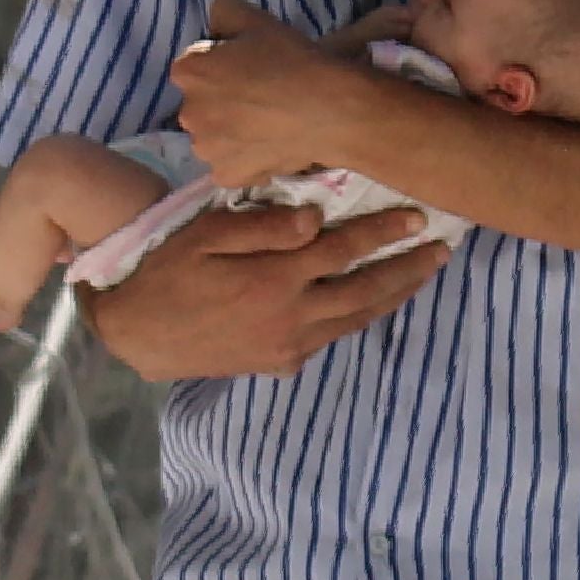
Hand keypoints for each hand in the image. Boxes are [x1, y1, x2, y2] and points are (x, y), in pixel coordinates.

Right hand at [79, 193, 444, 379]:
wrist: (137, 335)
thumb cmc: (165, 272)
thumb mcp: (203, 235)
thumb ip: (262, 226)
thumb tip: (316, 218)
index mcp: (273, 280)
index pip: (343, 250)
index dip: (383, 231)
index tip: (416, 215)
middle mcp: (291, 318)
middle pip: (366, 291)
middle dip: (407, 268)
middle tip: (442, 249)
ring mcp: (288, 346)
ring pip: (356, 319)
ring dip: (394, 296)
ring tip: (423, 273)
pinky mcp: (280, 363)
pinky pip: (331, 337)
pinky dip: (360, 317)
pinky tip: (374, 301)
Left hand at [173, 0, 388, 191]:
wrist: (329, 110)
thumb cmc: (291, 61)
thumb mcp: (257, 19)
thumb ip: (223, 12)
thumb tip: (215, 25)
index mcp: (189, 73)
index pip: (195, 66)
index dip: (220, 66)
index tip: (247, 68)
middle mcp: (188, 113)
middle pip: (202, 104)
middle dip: (221, 101)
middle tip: (259, 97)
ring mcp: (207, 150)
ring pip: (214, 137)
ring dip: (230, 132)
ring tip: (265, 126)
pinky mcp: (228, 176)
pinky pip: (231, 165)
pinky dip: (245, 159)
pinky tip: (268, 148)